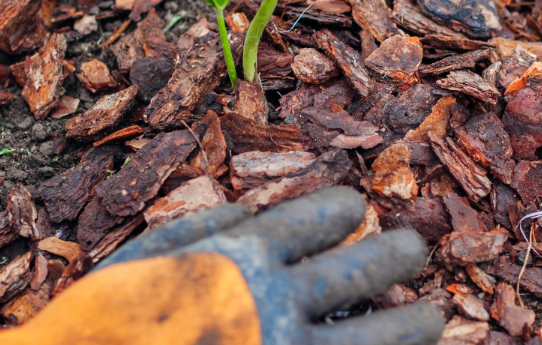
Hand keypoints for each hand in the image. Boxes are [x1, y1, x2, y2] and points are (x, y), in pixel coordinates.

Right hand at [100, 187, 442, 344]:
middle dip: (400, 255)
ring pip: (388, 337)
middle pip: (369, 269)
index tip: (356, 210)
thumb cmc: (109, 325)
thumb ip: (212, 228)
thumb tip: (266, 211)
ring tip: (432, 316)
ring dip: (419, 322)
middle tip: (415, 251)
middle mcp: (282, 304)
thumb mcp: (151, 258)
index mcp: (247, 258)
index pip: (322, 218)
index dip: (345, 210)